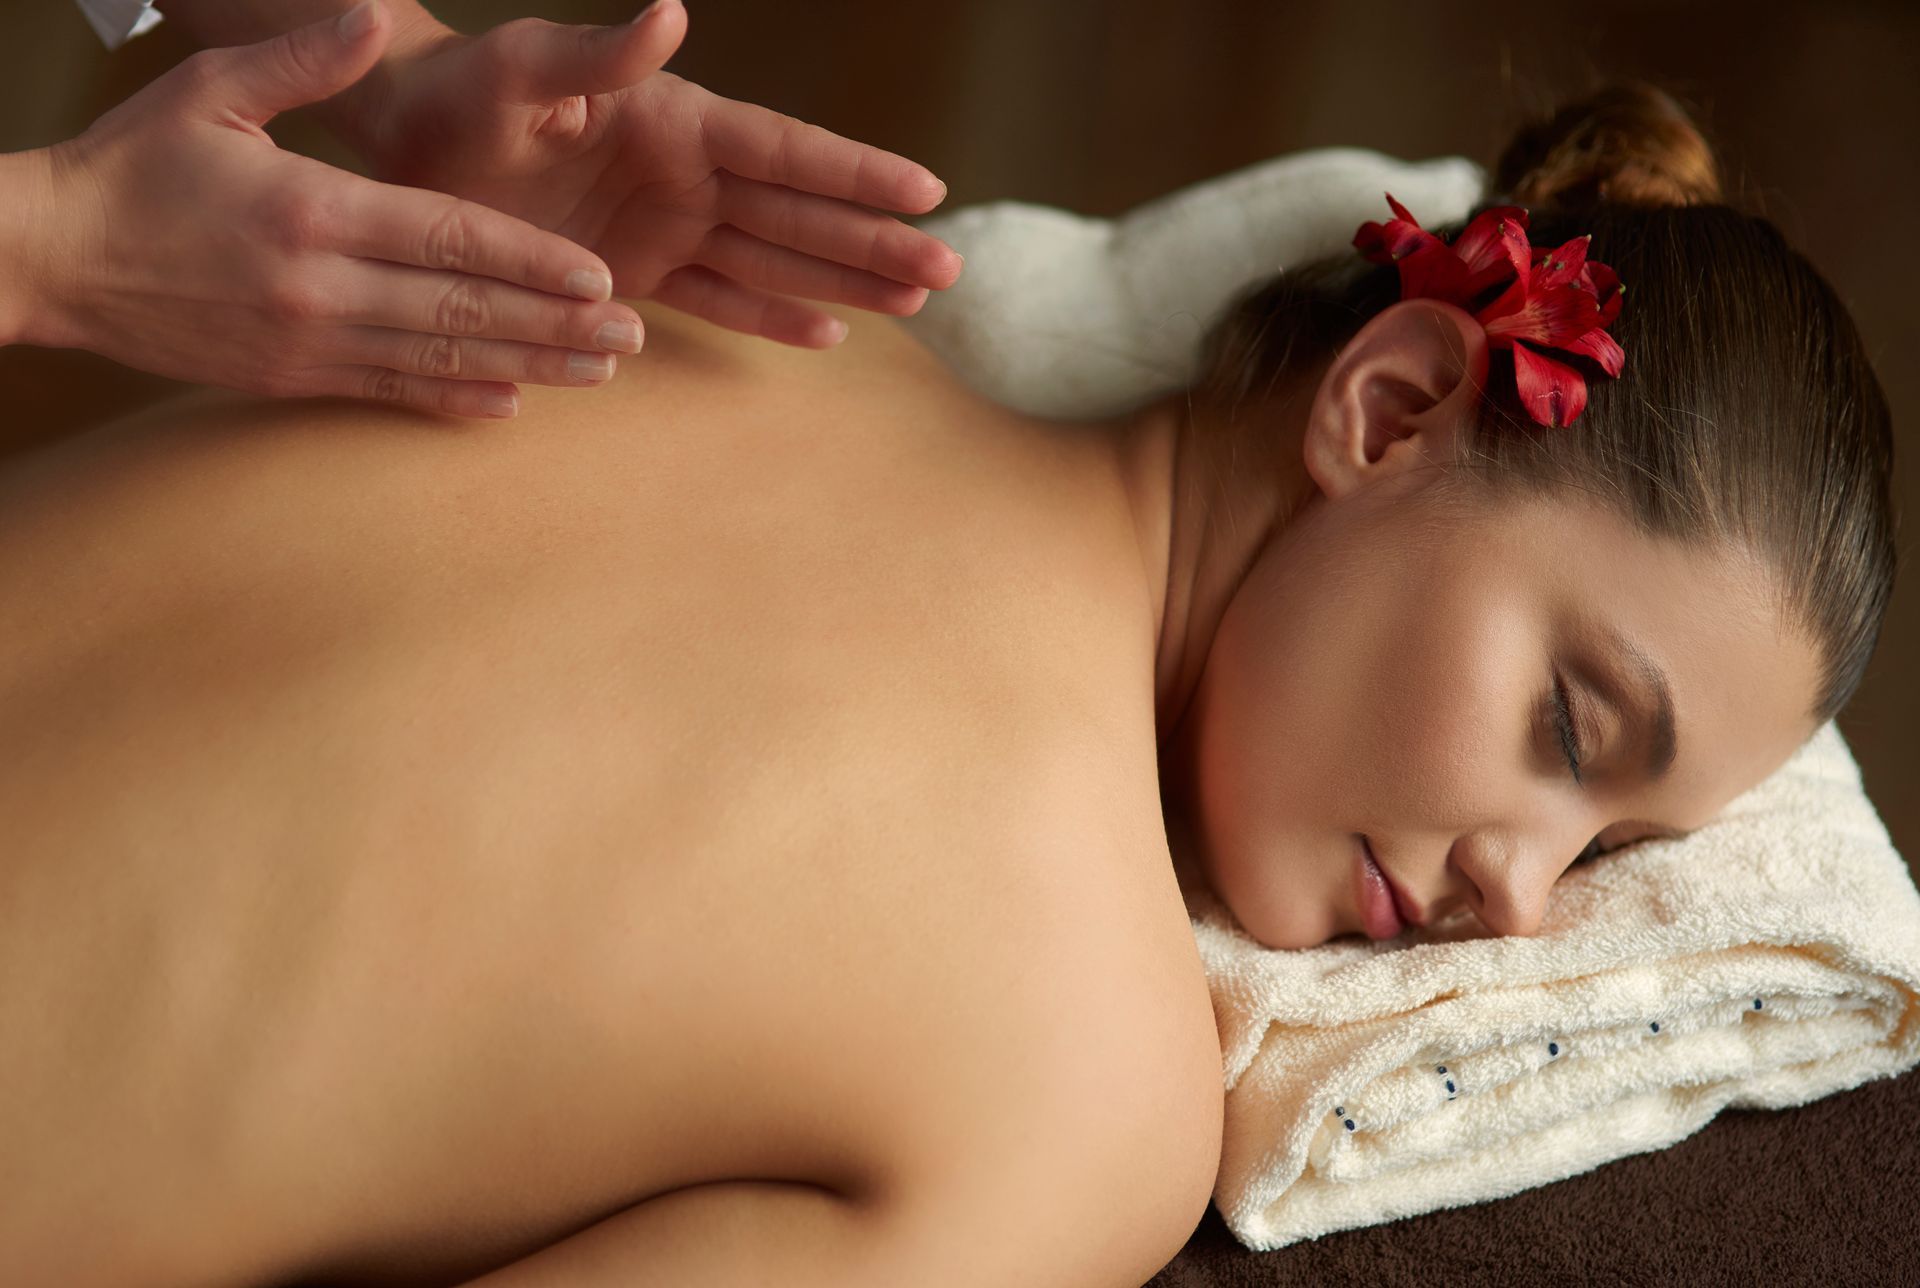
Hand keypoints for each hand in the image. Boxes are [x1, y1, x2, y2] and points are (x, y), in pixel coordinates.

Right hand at [34, 5, 649, 418]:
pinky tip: (510, 406)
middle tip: (631, 338)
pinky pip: (389, 392)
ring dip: (528, 368)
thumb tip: (373, 17)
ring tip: (599, 375)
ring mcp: (308, 341)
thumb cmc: (132, 166)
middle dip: (556, 325)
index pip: (450, 239)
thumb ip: (303, 63)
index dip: (532, 262)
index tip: (600, 278)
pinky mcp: (290, 379)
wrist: (50, 259)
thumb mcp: (210, 92)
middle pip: (463, 309)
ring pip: (440, 359)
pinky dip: (453, 400)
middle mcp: (322, 285)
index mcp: (314, 210)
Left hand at [342, 0, 963, 349]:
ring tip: (915, 303)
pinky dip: (770, 317)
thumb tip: (672, 13)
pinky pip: (719, 299)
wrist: (408, 143)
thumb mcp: (523, 68)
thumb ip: (598, 52)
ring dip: (845, 282)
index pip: (786, 150)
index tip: (927, 189)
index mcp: (675, 122)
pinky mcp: (638, 272)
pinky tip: (828, 335)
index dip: (856, 172)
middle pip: (803, 213)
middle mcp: (687, 176)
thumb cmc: (462, 94)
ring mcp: (669, 226)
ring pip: (777, 259)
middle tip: (948, 269)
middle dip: (874, 240)